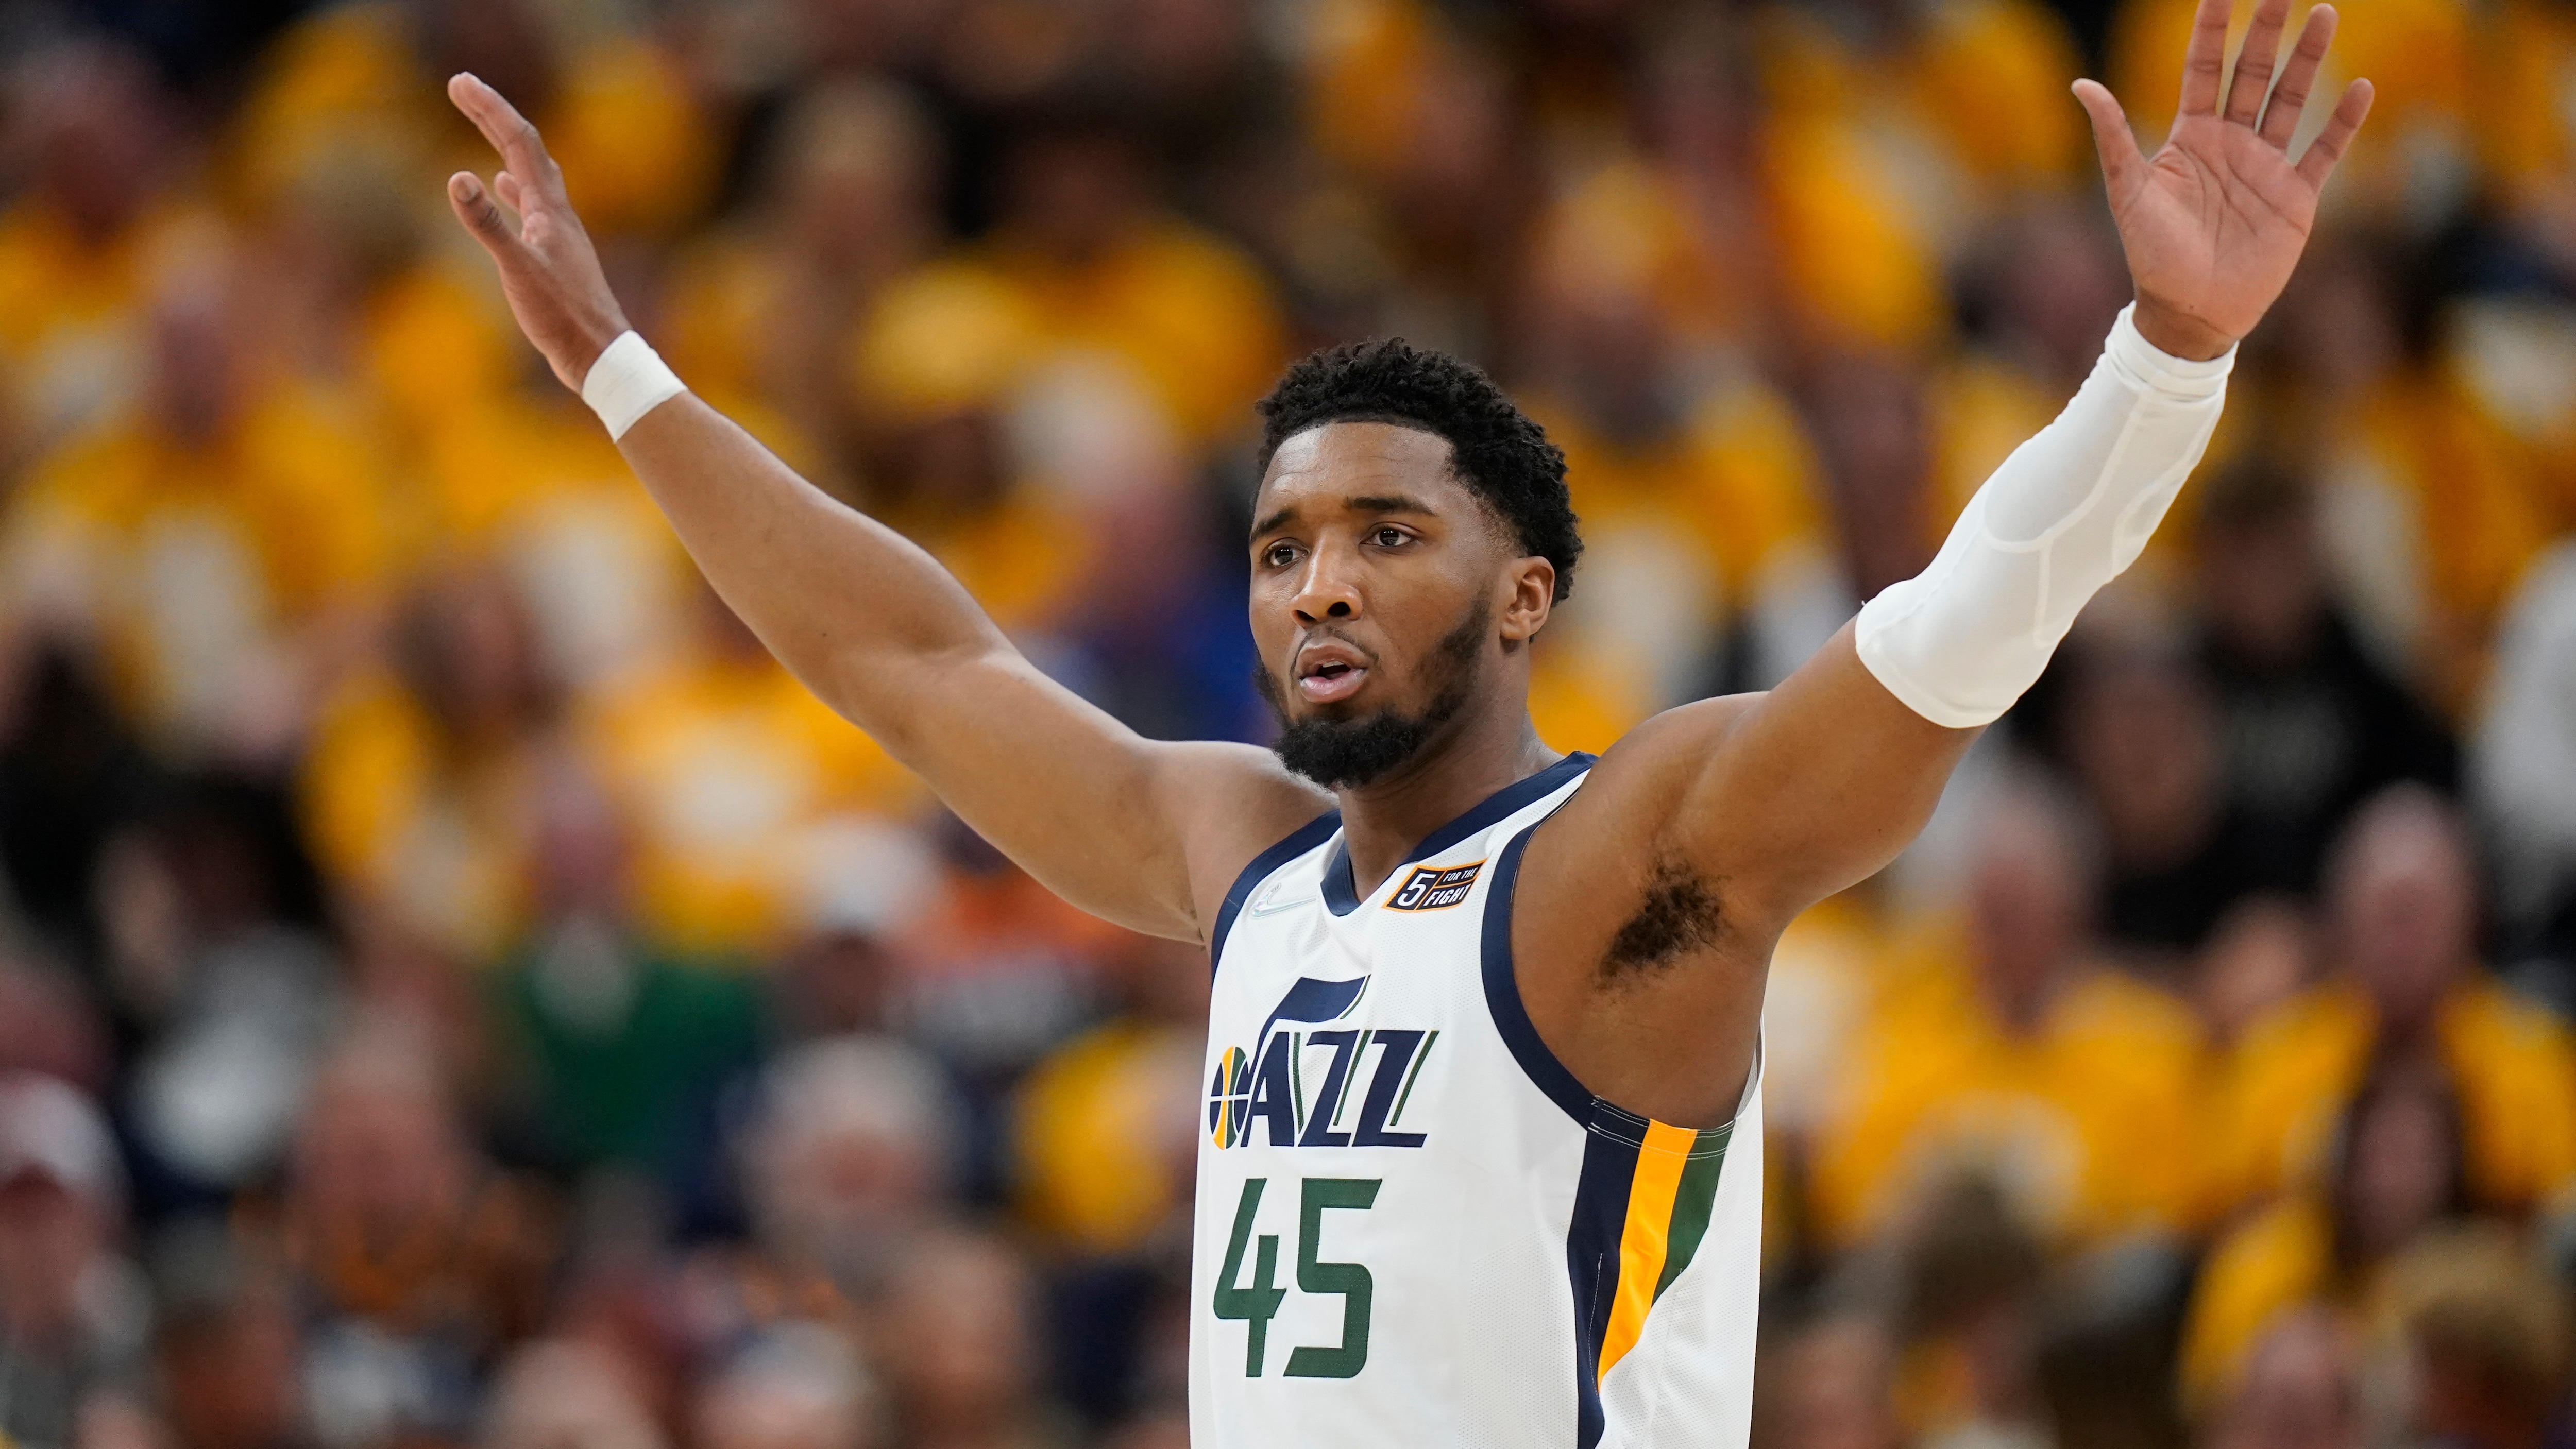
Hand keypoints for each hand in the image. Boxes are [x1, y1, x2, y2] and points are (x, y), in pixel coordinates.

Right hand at [443, 73, 629, 390]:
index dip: (490, 108)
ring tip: (486, 125)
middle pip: (525, 150)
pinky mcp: (557, 256)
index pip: (519, 142)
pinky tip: (504, 189)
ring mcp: (559, 234)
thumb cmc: (563, 317)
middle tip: (461, 87)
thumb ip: (487, 225)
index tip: (459, 81)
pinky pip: (533, 207)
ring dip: (505, 146)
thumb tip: (457, 177)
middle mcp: (558, 214)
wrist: (601, 356)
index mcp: (550, 210)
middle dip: (493, 116)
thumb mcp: (517, 270)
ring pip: (531, 175)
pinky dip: (515, 190)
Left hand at [2074, 0, 2372, 359]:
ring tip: (2325, 14)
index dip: (2213, 28)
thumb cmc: (2152, 256)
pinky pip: (2324, 151)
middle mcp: (2231, 142)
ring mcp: (2266, 166)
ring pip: (2291, 99)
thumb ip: (2113, 139)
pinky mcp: (2295, 196)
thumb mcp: (2129, 193)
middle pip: (2253, 73)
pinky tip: (2360, 87)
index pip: (2203, 67)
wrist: (2189, 312)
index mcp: (2190, 136)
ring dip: (2309, 60)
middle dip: (2267, 31)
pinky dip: (2343, 122)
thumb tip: (2081, 84)